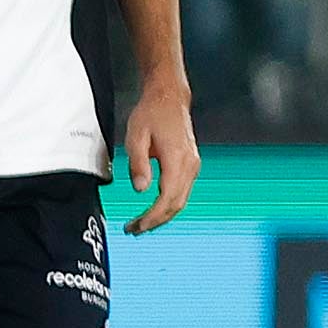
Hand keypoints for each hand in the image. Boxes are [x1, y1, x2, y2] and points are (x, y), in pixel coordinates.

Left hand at [120, 79, 198, 233]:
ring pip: (181, 200)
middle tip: (135, 230)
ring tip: (142, 224)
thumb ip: (138, 164)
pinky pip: (182, 191)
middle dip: (156, 221)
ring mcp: (193, 165)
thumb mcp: (136, 136)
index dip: (152, 216)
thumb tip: (140, 189)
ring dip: (162, 215)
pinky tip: (154, 209)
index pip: (167, 198)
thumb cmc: (152, 113)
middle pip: (176, 204)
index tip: (137, 226)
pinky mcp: (190, 164)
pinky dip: (168, 204)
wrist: (169, 98)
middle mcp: (190, 165)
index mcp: (178, 159)